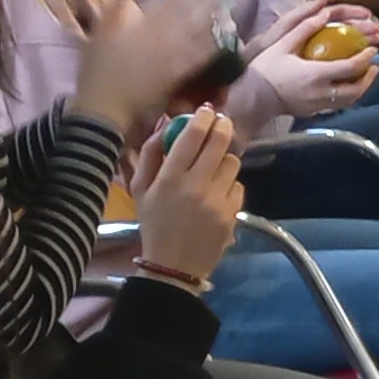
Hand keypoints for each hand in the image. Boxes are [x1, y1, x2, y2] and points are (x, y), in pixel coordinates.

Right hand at [72, 0, 233, 131]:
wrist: (104, 108)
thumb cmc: (97, 72)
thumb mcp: (98, 35)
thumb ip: (112, 10)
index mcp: (138, 25)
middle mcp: (157, 36)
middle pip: (184, 12)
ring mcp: (168, 56)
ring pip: (193, 31)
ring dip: (210, 16)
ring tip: (225, 3)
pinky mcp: (175, 75)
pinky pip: (196, 59)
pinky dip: (209, 48)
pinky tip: (223, 39)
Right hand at [129, 107, 241, 276]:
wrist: (172, 267)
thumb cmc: (154, 224)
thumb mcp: (140, 190)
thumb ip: (150, 153)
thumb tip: (166, 123)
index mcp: (169, 178)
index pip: (192, 135)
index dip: (203, 117)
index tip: (206, 111)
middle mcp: (195, 186)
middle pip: (220, 142)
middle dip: (223, 127)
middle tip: (221, 123)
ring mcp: (216, 201)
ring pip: (232, 163)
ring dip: (224, 160)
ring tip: (215, 168)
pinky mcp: (232, 214)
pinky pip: (238, 186)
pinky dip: (229, 186)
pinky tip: (218, 194)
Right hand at [240, 0, 378, 118]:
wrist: (251, 98)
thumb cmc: (264, 70)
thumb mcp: (282, 44)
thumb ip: (305, 28)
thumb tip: (324, 12)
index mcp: (315, 74)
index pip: (351, 68)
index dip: (365, 58)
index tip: (372, 49)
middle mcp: (320, 93)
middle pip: (356, 89)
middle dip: (369, 77)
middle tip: (375, 64)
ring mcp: (318, 106)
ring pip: (350, 101)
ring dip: (362, 88)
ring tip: (365, 75)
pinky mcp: (313, 113)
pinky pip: (338, 105)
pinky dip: (348, 95)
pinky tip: (346, 85)